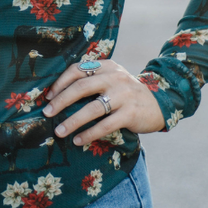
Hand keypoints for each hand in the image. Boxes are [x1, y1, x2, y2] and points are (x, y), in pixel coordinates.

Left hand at [42, 59, 164, 145]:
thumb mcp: (112, 80)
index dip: (60, 83)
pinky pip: (105, 125)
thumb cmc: (126, 94)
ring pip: (92, 108)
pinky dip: (89, 134)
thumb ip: (92, 81)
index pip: (78, 69)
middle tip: (47, 113)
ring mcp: (124, 95)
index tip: (48, 97)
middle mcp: (115, 78)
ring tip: (59, 132)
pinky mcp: (131, 113)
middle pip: (81, 87)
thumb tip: (58, 95)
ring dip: (72, 121)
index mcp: (108, 66)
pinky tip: (78, 140)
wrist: (160, 104)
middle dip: (61, 101)